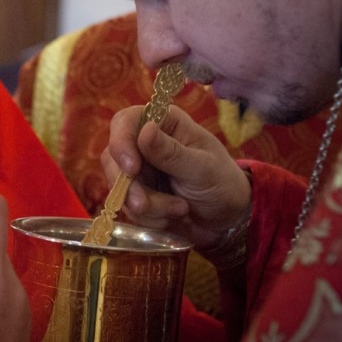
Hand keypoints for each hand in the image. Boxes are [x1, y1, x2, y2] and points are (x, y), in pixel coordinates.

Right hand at [104, 105, 251, 248]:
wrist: (228, 220)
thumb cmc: (222, 183)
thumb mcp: (202, 168)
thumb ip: (172, 152)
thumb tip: (145, 130)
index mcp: (164, 124)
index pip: (125, 122)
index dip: (121, 142)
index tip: (131, 169)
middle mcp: (144, 143)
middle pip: (113, 157)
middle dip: (129, 186)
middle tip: (144, 205)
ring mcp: (139, 170)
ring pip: (118, 186)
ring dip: (146, 206)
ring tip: (179, 210)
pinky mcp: (137, 194)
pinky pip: (126, 207)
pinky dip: (149, 217)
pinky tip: (172, 217)